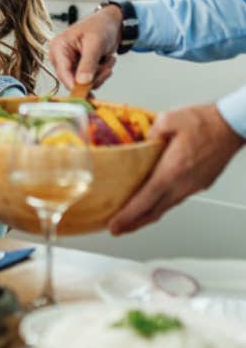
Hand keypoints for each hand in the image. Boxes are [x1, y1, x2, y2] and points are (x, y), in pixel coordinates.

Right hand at [48, 6, 120, 90]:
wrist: (113, 23)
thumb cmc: (100, 26)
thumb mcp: (95, 43)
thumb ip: (88, 63)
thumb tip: (82, 82)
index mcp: (58, 48)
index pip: (62, 72)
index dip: (73, 84)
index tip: (86, 95)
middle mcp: (61, 58)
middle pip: (73, 80)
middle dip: (93, 76)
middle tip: (106, 67)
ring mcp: (71, 64)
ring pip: (84, 82)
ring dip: (100, 74)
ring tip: (108, 60)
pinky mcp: (80, 69)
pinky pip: (91, 81)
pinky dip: (102, 74)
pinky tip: (106, 61)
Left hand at [109, 103, 244, 233]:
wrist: (233, 125)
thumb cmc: (205, 122)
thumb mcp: (169, 118)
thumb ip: (149, 131)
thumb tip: (139, 139)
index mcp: (173, 170)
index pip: (146, 199)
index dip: (128, 215)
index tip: (115, 225)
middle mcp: (183, 183)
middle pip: (154, 211)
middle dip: (133, 223)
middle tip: (116, 229)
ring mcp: (193, 186)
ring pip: (166, 207)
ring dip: (147, 215)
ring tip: (131, 218)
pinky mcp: (200, 183)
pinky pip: (176, 198)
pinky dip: (160, 204)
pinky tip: (153, 200)